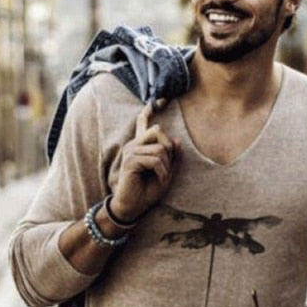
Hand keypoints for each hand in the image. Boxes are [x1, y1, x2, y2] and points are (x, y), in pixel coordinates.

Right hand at [110, 99, 180, 220]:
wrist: (134, 207)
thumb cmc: (148, 191)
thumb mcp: (166, 173)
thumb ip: (172, 158)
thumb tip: (177, 141)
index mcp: (140, 145)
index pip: (143, 122)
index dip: (150, 109)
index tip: (161, 99)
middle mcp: (133, 144)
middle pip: (158, 132)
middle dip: (168, 151)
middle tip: (165, 168)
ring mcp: (130, 151)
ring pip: (159, 148)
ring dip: (166, 166)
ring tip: (161, 177)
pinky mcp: (130, 161)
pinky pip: (154, 160)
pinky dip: (161, 172)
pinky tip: (158, 179)